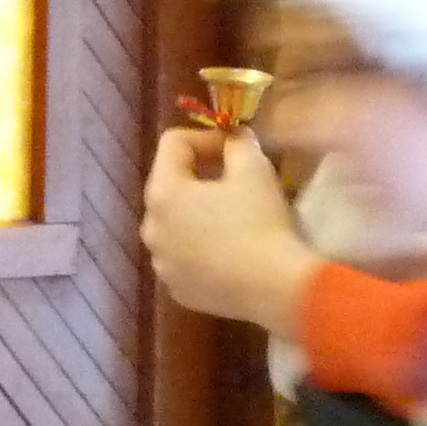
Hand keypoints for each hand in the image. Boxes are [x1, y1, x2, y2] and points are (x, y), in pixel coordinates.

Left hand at [141, 128, 317, 334]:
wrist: (275, 288)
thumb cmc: (260, 222)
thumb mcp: (254, 169)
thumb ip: (238, 143)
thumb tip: (234, 136)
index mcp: (162, 193)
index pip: (173, 144)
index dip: (205, 136)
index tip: (235, 145)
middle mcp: (151, 228)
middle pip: (169, 184)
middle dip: (199, 174)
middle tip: (233, 175)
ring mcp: (161, 263)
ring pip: (174, 224)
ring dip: (197, 212)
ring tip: (231, 215)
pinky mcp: (177, 288)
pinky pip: (183, 257)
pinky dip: (199, 247)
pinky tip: (229, 250)